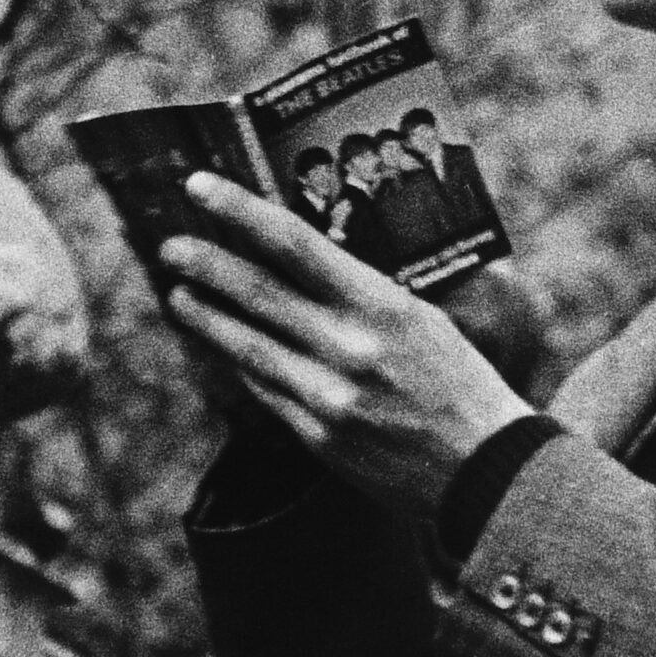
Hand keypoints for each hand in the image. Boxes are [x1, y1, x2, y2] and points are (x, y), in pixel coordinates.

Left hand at [161, 173, 533, 517]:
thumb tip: (308, 260)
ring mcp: (328, 395)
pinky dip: (236, 364)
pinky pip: (263, 391)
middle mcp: (348, 346)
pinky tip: (220, 349)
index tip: (199, 187)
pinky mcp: (318, 438)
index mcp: (381, 304)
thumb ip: (365, 292)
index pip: (295, 243)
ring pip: (247, 345)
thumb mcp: (423, 318)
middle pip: (257, 292)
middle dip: (206, 263)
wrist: (486, 469)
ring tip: (178, 295)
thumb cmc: (461, 383)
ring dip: (206, 317)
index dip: (240, 211)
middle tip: (169, 244)